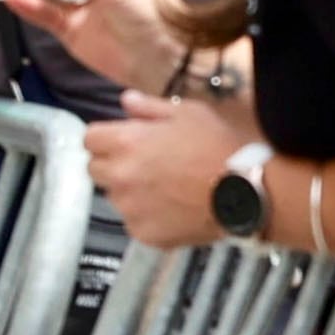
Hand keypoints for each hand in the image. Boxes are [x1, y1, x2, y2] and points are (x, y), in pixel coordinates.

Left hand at [87, 89, 246, 250]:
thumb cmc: (217, 146)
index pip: (89, 140)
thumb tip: (125, 100)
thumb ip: (149, 107)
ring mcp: (129, 208)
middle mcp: (119, 176)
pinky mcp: (143, 234)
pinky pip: (134, 222)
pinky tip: (172, 209)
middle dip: (113, 164)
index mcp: (125, 143)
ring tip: (163, 188)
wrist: (244, 192)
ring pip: (115, 197)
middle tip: (143, 164)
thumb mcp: (187, 113)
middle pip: (95, 169)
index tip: (121, 141)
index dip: (105, 138)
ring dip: (130, 191)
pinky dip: (147, 217)